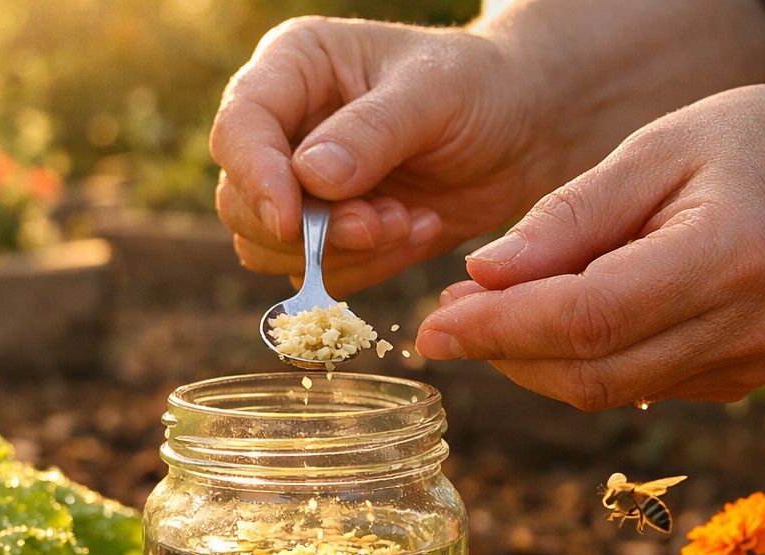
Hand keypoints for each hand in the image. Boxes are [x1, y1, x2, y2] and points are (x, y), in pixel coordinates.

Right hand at [209, 17, 555, 294]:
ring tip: (410, 220)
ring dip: (343, 252)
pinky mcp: (331, 235)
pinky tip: (419, 229)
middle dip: (310, 230)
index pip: (239, 129)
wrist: (525, 132)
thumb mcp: (435, 92)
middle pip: (240, 203)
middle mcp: (283, 129)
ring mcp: (302, 188)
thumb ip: (372, 132)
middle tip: (383, 222)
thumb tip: (310, 178)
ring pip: (271, 249)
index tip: (292, 221)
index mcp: (292, 69)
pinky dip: (370, 267)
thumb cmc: (480, 88)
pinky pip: (321, 276)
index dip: (256, 179)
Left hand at [415, 83, 764, 409]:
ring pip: (605, 392)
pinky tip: (551, 321)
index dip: (500, 329)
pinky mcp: (738, 383)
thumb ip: (568, 218)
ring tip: (485, 312)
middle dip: (503, 351)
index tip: (433, 325)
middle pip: (590, 372)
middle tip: (447, 314)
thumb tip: (483, 277)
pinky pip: (634, 387)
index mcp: (730, 256)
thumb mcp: (654, 149)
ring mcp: (748, 367)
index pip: (588, 319)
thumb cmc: (746, 144)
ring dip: (530, 362)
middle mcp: (747, 328)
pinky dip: (578, 362)